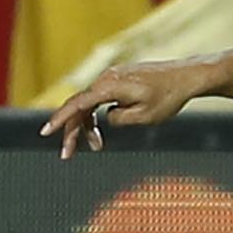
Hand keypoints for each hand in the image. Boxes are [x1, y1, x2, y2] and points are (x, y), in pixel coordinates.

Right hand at [41, 61, 208, 159]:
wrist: (187, 77)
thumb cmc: (168, 97)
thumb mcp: (145, 117)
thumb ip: (119, 119)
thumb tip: (106, 118)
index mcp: (110, 86)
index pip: (78, 104)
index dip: (60, 119)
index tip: (46, 132)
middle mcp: (107, 78)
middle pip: (79, 106)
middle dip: (72, 131)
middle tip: (67, 155)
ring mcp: (112, 77)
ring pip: (89, 104)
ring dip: (87, 126)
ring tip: (97, 147)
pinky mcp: (119, 80)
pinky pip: (99, 99)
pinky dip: (97, 116)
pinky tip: (104, 131)